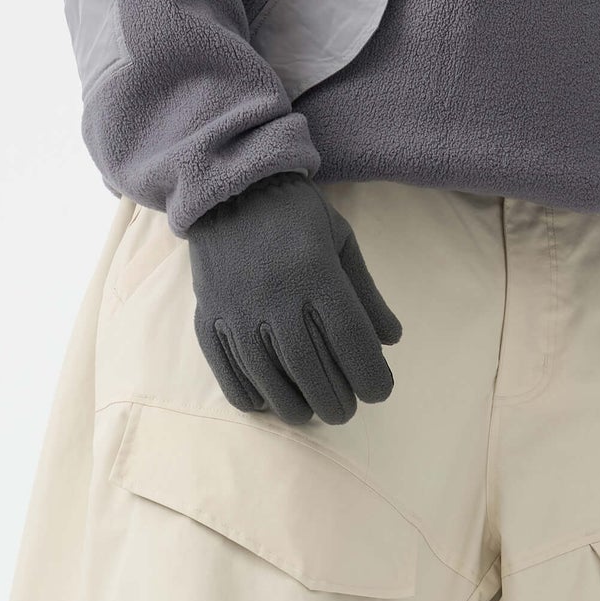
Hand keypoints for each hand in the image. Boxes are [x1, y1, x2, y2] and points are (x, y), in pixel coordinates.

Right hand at [187, 173, 401, 426]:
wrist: (228, 187)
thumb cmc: (295, 216)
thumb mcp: (341, 240)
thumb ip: (366, 293)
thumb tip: (391, 341)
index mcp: (315, 273)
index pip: (351, 340)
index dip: (370, 375)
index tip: (379, 391)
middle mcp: (274, 296)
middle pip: (311, 369)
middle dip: (335, 401)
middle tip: (346, 410)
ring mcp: (236, 310)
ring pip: (269, 379)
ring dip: (295, 407)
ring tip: (310, 412)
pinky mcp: (208, 317)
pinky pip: (228, 372)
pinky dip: (250, 396)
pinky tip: (267, 401)